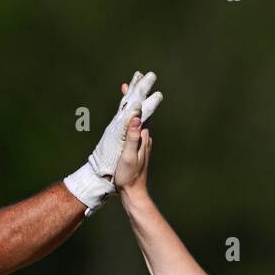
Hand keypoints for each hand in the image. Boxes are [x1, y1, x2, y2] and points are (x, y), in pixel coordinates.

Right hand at [63, 70, 162, 214]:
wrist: (134, 193)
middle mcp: (144, 137)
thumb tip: (138, 118)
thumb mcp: (129, 157)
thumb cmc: (129, 177)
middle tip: (133, 81)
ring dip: (134, 106)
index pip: (141, 111)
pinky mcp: (137, 148)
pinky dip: (131, 118)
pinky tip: (129, 119)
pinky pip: (134, 127)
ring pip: (138, 119)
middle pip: (141, 112)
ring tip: (130, 94)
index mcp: (142, 137)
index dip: (136, 95)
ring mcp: (141, 143)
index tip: (133, 81)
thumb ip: (133, 137)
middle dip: (136, 96)